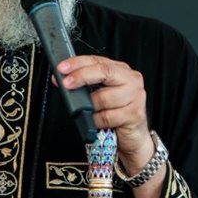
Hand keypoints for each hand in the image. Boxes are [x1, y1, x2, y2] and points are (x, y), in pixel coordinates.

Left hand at [56, 55, 154, 173]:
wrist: (133, 136)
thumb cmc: (116, 113)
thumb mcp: (101, 93)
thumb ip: (87, 84)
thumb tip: (63, 80)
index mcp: (121, 70)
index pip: (97, 60)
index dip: (78, 63)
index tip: (62, 68)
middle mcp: (131, 80)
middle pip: (104, 71)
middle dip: (81, 76)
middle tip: (66, 84)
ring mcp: (135, 96)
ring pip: (103, 97)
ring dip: (89, 106)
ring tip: (86, 111)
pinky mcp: (134, 114)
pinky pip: (107, 116)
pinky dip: (96, 120)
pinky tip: (95, 121)